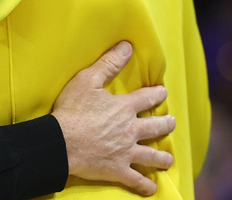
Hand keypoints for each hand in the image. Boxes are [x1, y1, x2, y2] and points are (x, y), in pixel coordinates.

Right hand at [52, 42, 175, 196]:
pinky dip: (145, 185)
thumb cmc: (71, 110)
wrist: (60, 143)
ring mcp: (126, 152)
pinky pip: (136, 180)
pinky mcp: (118, 170)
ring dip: (162, 157)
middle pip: (156, 127)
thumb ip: (108, 64)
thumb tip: (127, 46)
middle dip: (166, 124)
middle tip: (171, 123)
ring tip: (168, 158)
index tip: (162, 92)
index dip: (157, 94)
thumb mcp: (87, 81)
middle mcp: (130, 130)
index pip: (147, 98)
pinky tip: (151, 188)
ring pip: (152, 156)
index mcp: (124, 108)